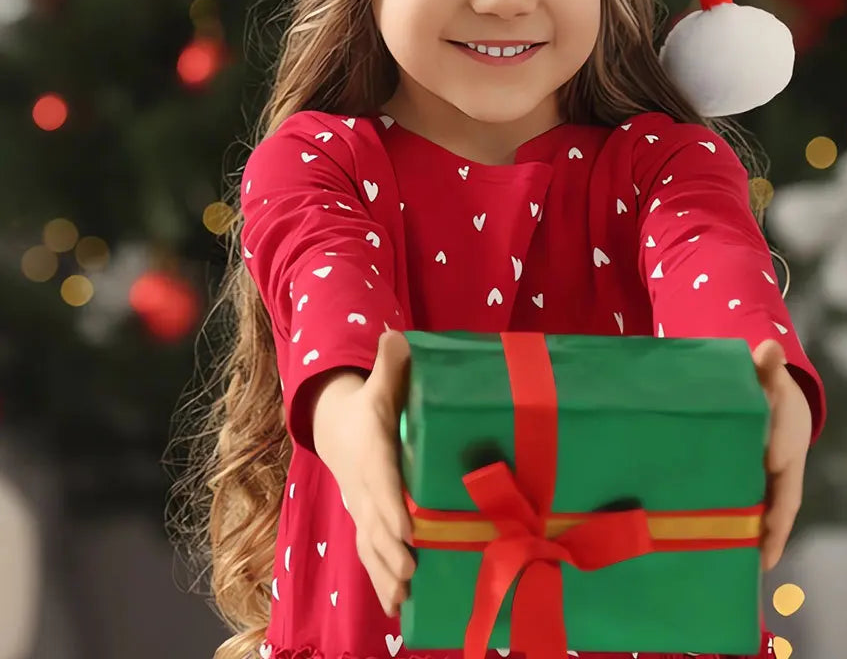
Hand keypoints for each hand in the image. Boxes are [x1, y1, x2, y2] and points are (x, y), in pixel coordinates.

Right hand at [316, 330, 415, 616]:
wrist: (338, 426)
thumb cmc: (369, 404)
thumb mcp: (378, 382)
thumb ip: (389, 364)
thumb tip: (396, 336)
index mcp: (371, 450)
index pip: (380, 480)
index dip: (391, 505)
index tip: (407, 529)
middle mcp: (363, 484)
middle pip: (375, 521)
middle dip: (391, 550)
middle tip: (412, 573)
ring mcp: (362, 506)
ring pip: (370, 545)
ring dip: (385, 574)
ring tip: (403, 600)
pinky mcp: (366, 521)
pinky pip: (370, 554)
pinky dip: (381, 580)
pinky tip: (398, 606)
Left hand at [752, 339, 811, 571]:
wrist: (771, 397)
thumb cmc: (767, 388)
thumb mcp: (766, 376)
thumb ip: (766, 366)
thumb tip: (771, 348)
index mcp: (788, 449)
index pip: (787, 479)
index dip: (778, 495)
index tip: (768, 510)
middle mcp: (780, 474)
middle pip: (777, 509)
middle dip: (767, 534)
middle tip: (754, 561)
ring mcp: (764, 484)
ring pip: (761, 517)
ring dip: (750, 540)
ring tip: (733, 567)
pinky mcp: (746, 487)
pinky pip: (744, 513)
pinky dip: (735, 532)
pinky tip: (714, 550)